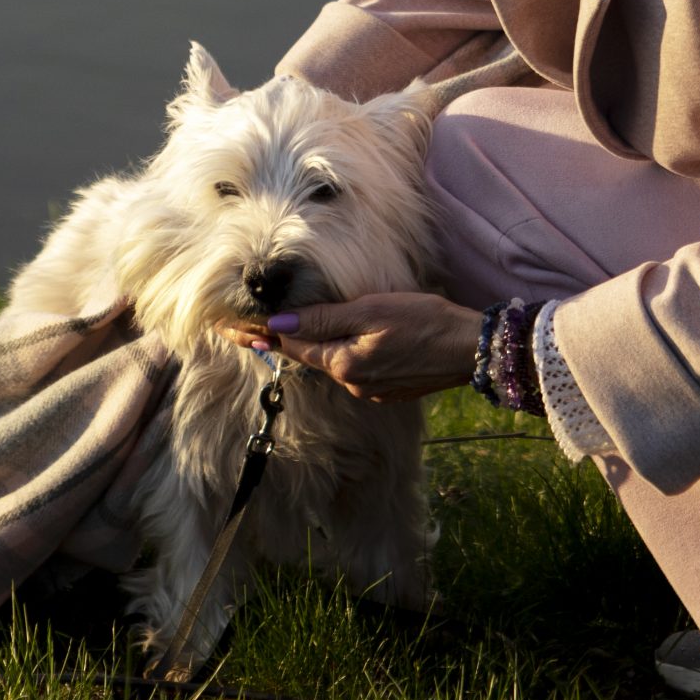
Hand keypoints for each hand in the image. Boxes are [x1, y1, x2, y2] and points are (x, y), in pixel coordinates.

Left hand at [220, 292, 481, 402]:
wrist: (471, 349)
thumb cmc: (425, 321)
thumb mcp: (371, 310)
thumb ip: (325, 319)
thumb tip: (280, 322)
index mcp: (343, 363)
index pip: (290, 345)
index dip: (258, 334)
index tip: (228, 328)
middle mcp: (352, 382)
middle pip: (307, 356)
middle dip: (279, 340)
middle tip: (243, 327)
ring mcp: (370, 389)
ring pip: (331, 361)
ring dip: (312, 345)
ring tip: (289, 328)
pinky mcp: (388, 389)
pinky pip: (353, 367)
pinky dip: (341, 352)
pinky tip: (343, 340)